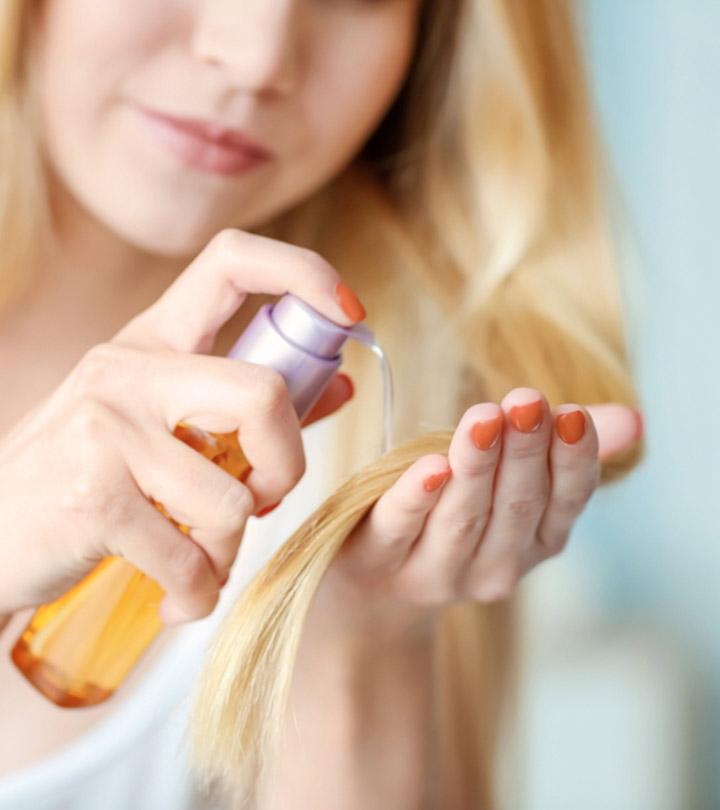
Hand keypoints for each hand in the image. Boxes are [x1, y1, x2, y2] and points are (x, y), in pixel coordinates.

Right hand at [0, 229, 360, 619]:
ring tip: (200, 559)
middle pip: (264, 396)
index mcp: (151, 340)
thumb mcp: (162, 424)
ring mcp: (105, 428)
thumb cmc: (88, 478)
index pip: (231, 262)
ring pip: (233, 499)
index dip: (304, 273)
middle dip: (287, 465)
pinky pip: (192, 558)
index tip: (350, 313)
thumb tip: (341, 383)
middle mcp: (128, 369)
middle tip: (265, 498)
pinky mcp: (93, 497)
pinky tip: (178, 596)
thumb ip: (249, 408)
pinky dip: (198, 592)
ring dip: (230, 549)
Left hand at [305, 387, 641, 647]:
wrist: (376, 594)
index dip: (572, 460)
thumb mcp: (511, 486)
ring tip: (486, 418)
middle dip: (524, 451)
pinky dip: (418, 497)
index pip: (565, 501)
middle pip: (516, 505)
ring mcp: (436, 570)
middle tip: (527, 402)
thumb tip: (633, 419)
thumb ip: (562, 450)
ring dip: (478, 465)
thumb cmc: (453, 517)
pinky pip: (402, 526)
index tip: (574, 415)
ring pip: (464, 516)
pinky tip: (431, 466)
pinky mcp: (380, 558)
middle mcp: (493, 565)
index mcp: (533, 542)